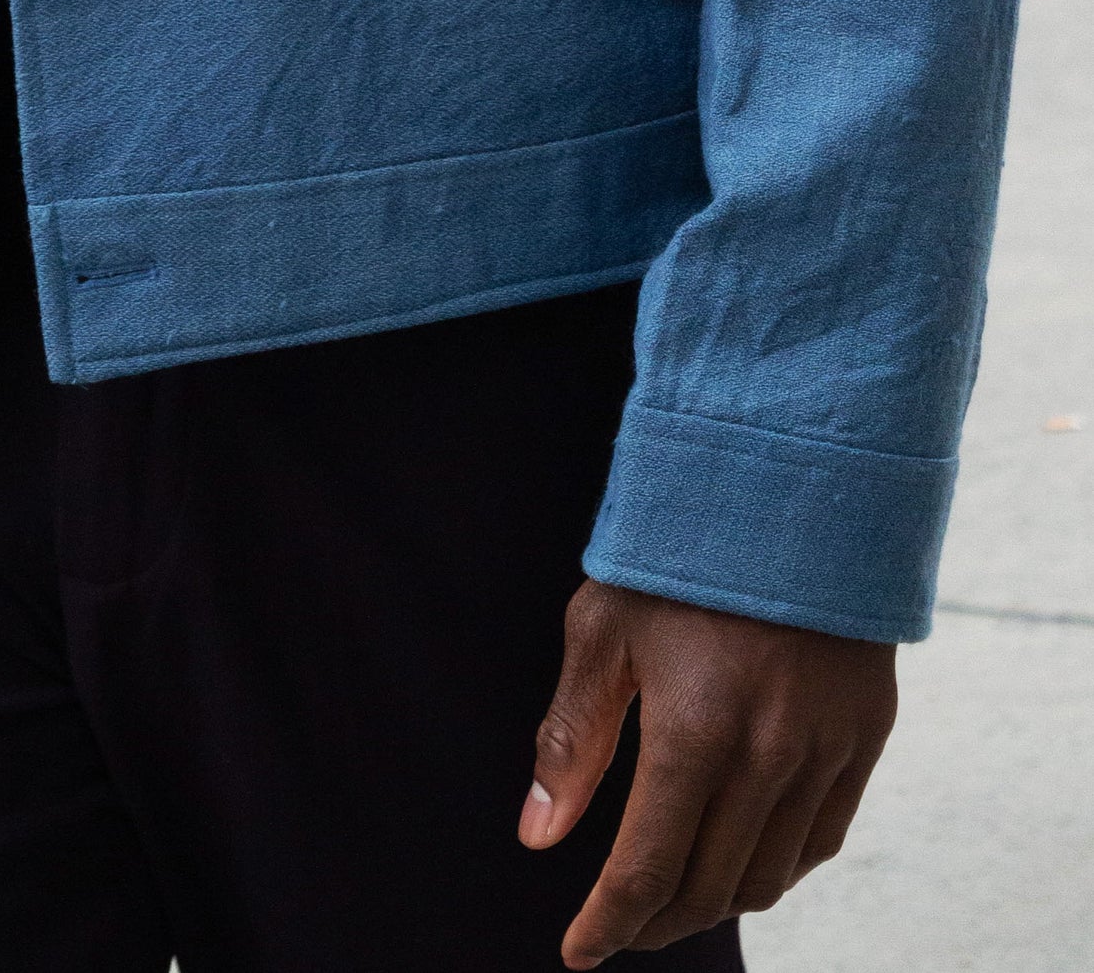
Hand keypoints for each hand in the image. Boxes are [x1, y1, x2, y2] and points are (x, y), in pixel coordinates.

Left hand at [520, 579, 896, 964]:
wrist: (796, 479)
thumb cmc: (680, 548)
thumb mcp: (604, 628)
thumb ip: (571, 740)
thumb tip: (538, 836)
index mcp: (695, 731)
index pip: (647, 872)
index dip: (609, 925)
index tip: (579, 952)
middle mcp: (769, 757)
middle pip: (710, 890)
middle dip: (655, 921)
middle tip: (618, 924)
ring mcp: (828, 751)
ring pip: (770, 876)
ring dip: (716, 901)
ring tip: (672, 894)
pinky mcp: (867, 736)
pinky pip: (822, 839)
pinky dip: (777, 865)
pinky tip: (742, 854)